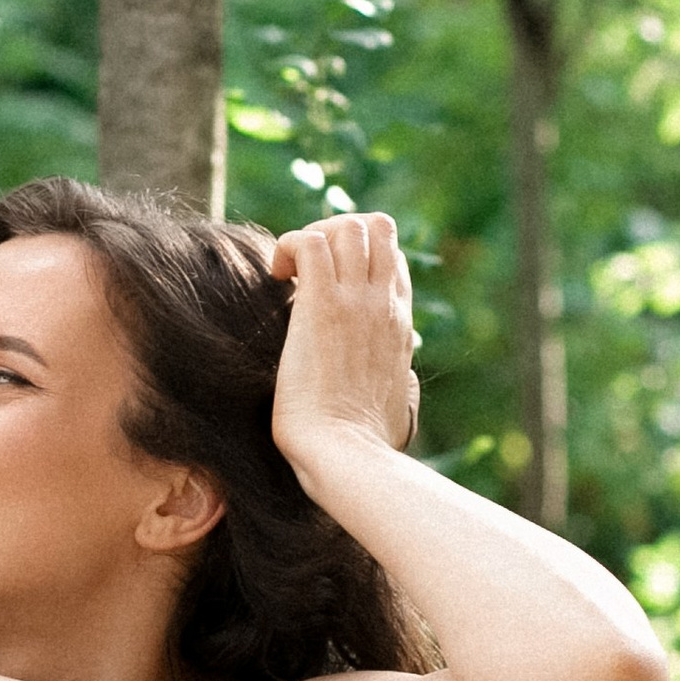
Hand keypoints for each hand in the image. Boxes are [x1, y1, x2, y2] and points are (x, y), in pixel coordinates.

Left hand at [267, 209, 419, 469]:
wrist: (346, 454)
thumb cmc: (366, 445)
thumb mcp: (401, 407)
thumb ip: (403, 388)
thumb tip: (404, 389)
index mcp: (400, 323)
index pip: (391, 256)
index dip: (355, 256)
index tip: (324, 284)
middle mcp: (383, 303)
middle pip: (375, 227)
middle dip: (334, 232)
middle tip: (304, 270)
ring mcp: (355, 301)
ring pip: (345, 226)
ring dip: (310, 236)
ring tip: (288, 272)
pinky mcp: (321, 306)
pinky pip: (309, 241)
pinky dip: (288, 246)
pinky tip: (275, 276)